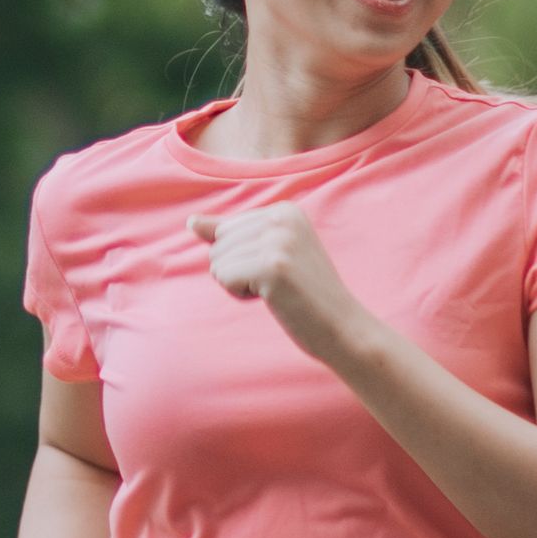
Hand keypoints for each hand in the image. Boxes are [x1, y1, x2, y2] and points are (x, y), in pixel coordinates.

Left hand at [200, 200, 359, 350]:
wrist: (344, 328)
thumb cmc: (305, 296)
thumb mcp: (269, 254)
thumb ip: (231, 234)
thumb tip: (192, 221)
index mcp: (285, 209)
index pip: (225, 230)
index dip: (244, 259)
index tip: (281, 269)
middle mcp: (283, 216)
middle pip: (218, 244)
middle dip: (239, 271)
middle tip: (279, 283)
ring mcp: (279, 240)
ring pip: (218, 263)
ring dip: (241, 285)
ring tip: (278, 290)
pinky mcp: (272, 266)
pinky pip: (225, 278)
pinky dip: (242, 295)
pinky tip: (273, 298)